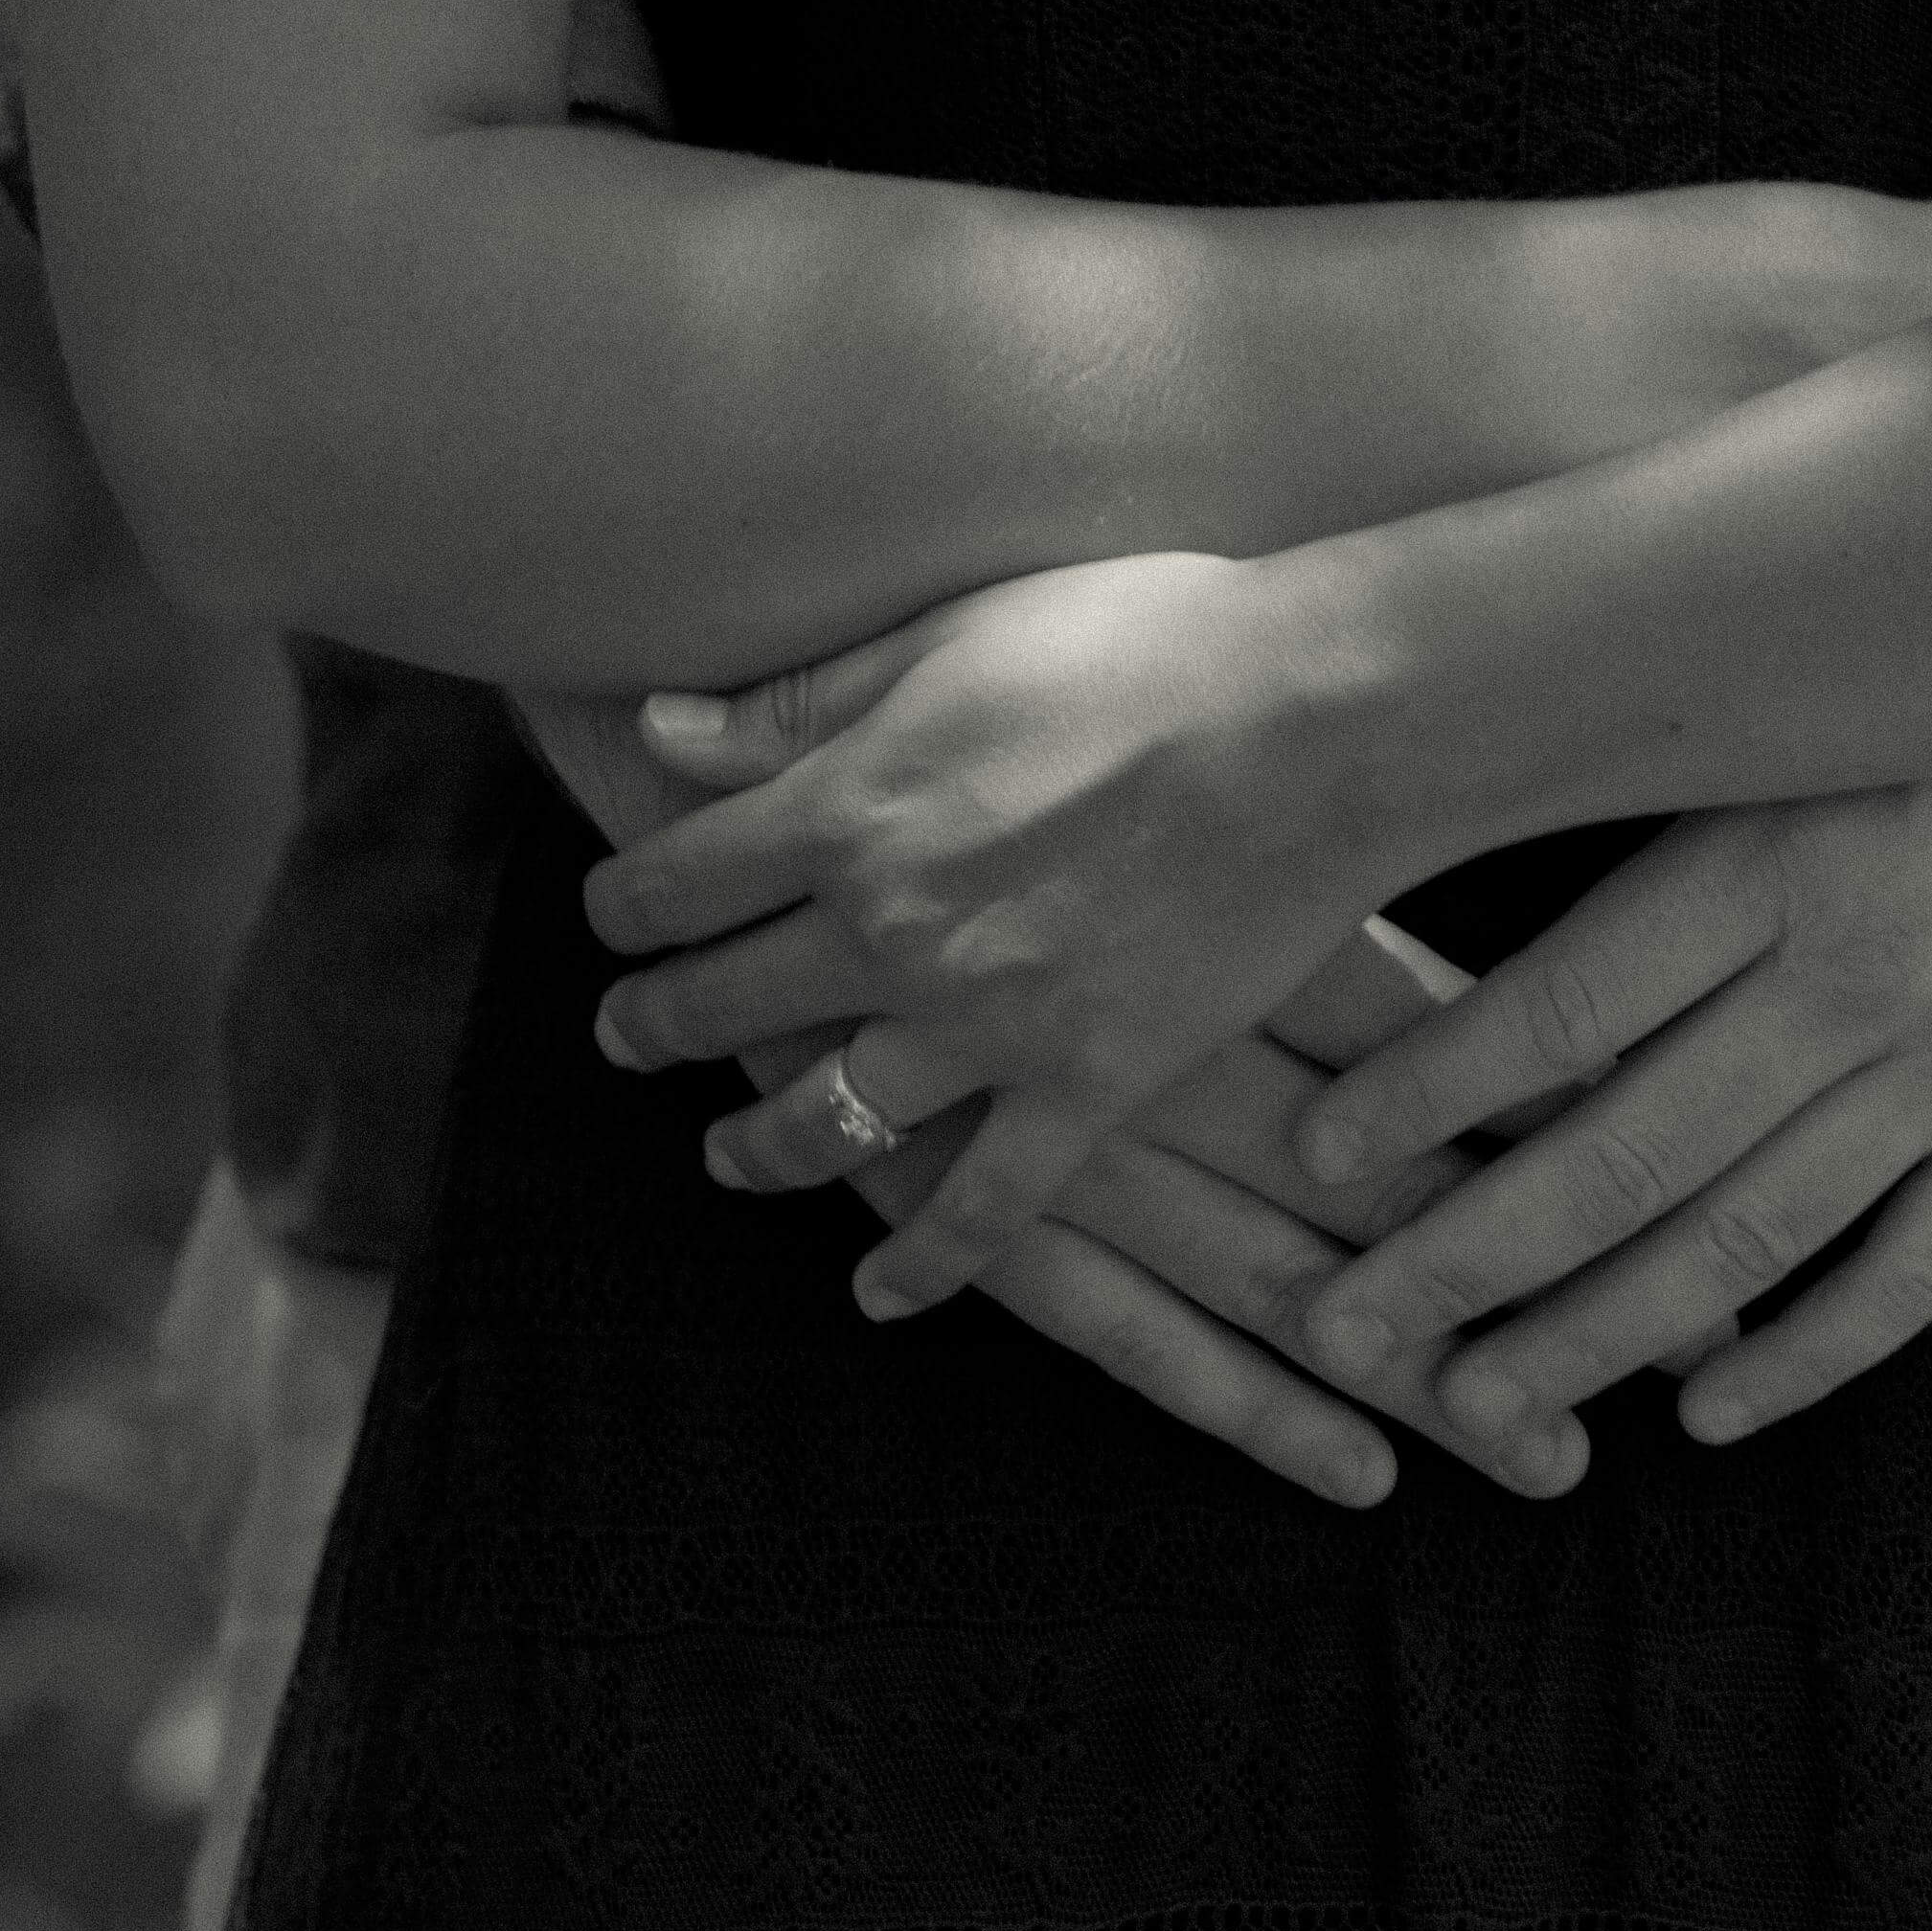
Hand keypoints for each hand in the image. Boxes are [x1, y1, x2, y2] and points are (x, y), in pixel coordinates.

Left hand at [583, 551, 1410, 1323]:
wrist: (1318, 724)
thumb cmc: (1141, 643)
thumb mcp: (947, 637)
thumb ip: (797, 706)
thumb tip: (657, 732)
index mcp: (843, 809)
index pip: (675, 882)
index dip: (625, 908)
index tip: (613, 918)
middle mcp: (887, 931)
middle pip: (722, 1001)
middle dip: (654, 1023)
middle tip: (625, 1035)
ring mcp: (984, 1024)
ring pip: (822, 1117)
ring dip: (754, 1145)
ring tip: (723, 1156)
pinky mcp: (1083, 1089)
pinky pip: (982, 1209)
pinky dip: (923, 1262)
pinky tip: (879, 1293)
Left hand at [1283, 745, 1931, 1485]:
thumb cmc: (1922, 694)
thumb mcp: (1771, 716)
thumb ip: (1626, 788)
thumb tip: (1410, 825)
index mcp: (1765, 854)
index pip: (1555, 1010)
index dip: (1422, 1095)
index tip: (1314, 1160)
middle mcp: (1861, 970)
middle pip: (1623, 1153)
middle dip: (1465, 1258)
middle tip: (1346, 1329)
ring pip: (1746, 1239)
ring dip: (1596, 1339)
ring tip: (1477, 1402)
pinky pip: (1915, 1273)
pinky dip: (1805, 1356)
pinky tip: (1701, 1413)